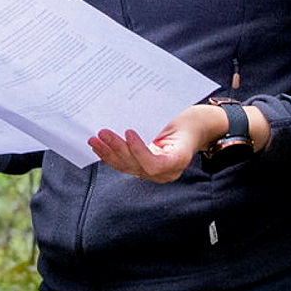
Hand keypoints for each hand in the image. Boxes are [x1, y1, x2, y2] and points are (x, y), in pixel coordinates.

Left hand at [88, 104, 229, 183]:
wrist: (196, 128)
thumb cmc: (188, 120)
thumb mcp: (178, 119)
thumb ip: (157, 123)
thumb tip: (128, 116)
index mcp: (179, 159)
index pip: (154, 164)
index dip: (139, 151)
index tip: (128, 132)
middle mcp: (167, 172)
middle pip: (136, 165)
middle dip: (117, 149)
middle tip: (102, 133)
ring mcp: (155, 174)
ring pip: (127, 167)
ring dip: (108, 153)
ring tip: (94, 140)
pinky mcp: (144, 169)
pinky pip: (126, 165)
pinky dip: (111, 156)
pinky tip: (99, 147)